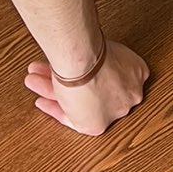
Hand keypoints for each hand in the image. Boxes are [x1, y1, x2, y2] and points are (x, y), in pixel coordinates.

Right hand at [25, 36, 150, 135]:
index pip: (110, 76)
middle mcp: (129, 94)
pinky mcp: (97, 126)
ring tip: (36, 79)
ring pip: (81, 101)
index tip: (71, 68)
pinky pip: (74, 118)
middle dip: (66, 79)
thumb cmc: (91, 51)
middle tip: (47, 71)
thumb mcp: (98, 46)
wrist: (83, 63)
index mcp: (137, 73)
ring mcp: (115, 111)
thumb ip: (93, 54)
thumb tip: (78, 48)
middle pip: (93, 89)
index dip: (87, 72)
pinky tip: (44, 101)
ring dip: (55, 89)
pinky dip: (56, 109)